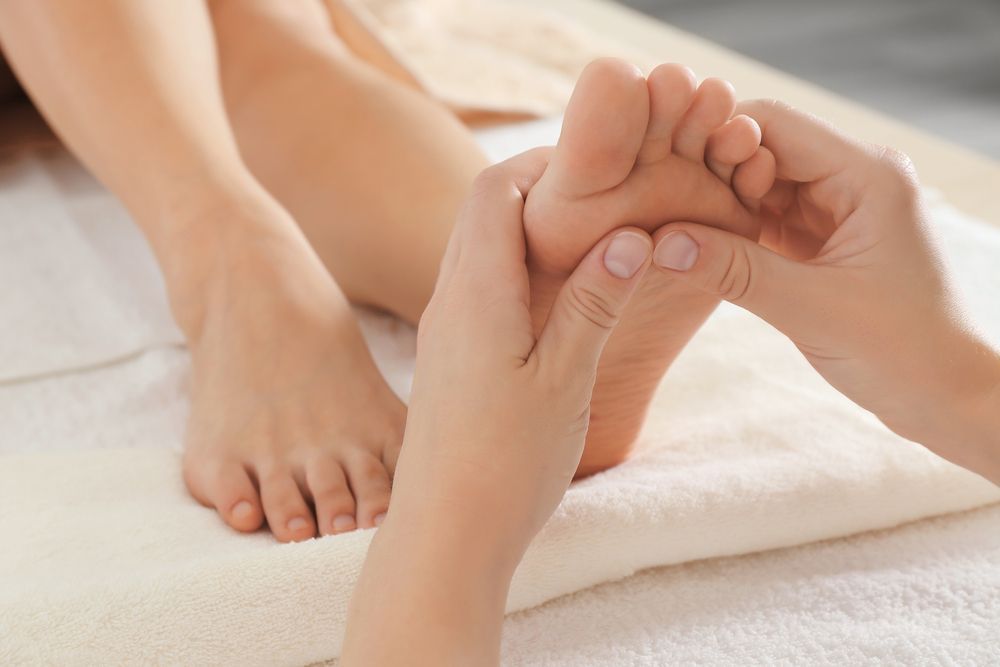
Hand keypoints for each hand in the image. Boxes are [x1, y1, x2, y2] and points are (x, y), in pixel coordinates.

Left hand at [342, 148, 652, 665]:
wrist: (443, 537)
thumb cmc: (505, 465)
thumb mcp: (563, 380)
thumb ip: (593, 303)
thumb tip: (628, 236)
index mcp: (475, 293)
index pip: (495, 188)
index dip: (544, 161)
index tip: (601, 162)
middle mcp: (448, 301)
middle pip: (485, 212)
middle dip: (542, 191)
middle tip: (607, 197)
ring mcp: (444, 331)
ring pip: (481, 251)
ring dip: (530, 234)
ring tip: (592, 242)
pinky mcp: (450, 360)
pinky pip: (479, 290)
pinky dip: (518, 274)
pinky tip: (559, 300)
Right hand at [649, 100, 999, 481]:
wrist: (945, 396)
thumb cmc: (901, 351)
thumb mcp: (810, 308)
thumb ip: (733, 270)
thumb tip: (661, 243)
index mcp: (866, 173)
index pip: (773, 123)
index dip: (717, 140)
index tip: (670, 175)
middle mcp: (854, 177)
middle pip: (763, 149)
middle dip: (712, 174)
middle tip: (663, 207)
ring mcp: (839, 208)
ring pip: (759, 185)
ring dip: (720, 204)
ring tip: (676, 230)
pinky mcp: (825, 238)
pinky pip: (767, 218)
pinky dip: (735, 231)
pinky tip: (702, 249)